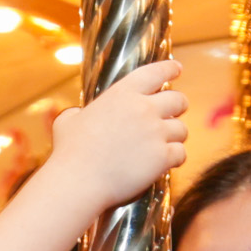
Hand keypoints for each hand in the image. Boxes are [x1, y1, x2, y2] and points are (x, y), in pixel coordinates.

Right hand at [44, 59, 187, 208]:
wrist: (79, 181)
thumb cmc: (70, 153)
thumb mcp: (68, 121)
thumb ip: (78, 112)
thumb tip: (78, 114)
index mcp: (123, 93)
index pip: (155, 72)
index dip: (170, 69)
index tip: (177, 68)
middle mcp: (143, 108)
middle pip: (178, 100)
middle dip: (178, 107)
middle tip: (174, 113)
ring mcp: (155, 132)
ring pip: (182, 129)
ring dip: (175, 136)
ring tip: (165, 144)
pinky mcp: (162, 157)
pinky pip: (181, 153)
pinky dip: (175, 158)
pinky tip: (167, 162)